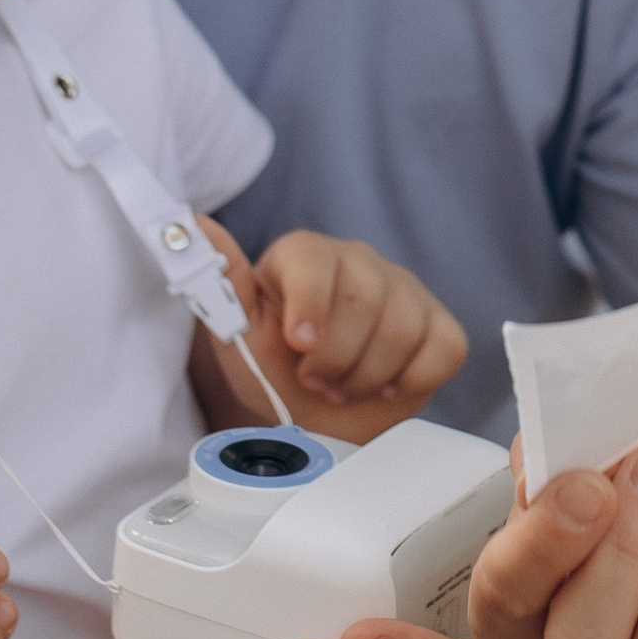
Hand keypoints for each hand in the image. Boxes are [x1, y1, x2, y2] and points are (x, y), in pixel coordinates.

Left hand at [201, 221, 467, 439]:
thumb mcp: (238, 333)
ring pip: (403, 328)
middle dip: (335, 358)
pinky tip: (385, 385)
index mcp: (305, 255)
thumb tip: (194, 224)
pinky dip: (412, 380)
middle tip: (314, 380)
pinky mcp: (440, 324)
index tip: (298, 347)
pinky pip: (443, 348)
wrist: (313, 413)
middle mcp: (359, 261)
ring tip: (342, 387)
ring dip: (366, 377)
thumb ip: (222, 280)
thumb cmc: (272, 369)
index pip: (314, 261)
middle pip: (364, 299)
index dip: (309, 308)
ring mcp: (406, 290)